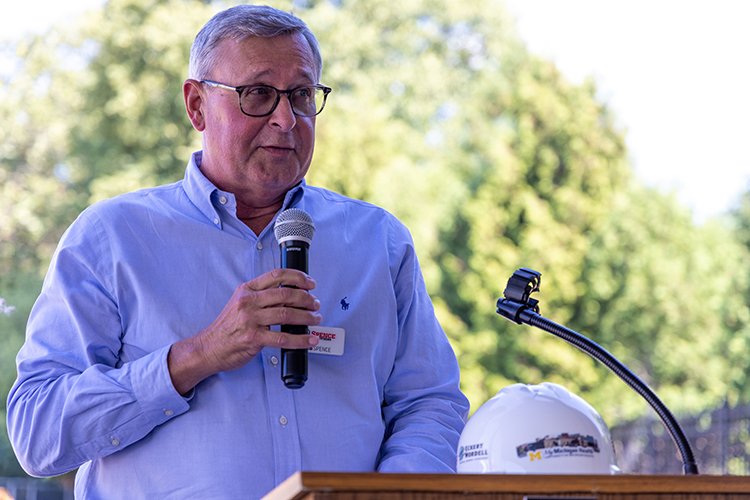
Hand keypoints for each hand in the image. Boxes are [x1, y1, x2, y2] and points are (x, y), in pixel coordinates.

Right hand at [167, 269, 321, 393]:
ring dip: (307, 317)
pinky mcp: (254, 338)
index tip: (310, 283)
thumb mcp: (239, 303)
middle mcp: (248, 302)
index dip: (298, 277)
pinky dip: (301, 339)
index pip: (276, 275)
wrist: (209, 347)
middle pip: (286, 294)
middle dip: (306, 298)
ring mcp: (251, 320)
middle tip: (315, 304)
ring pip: (287, 314)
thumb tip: (290, 296)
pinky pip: (283, 338)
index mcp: (247, 290)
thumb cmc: (227, 327)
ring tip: (316, 319)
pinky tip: (310, 340)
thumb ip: (261, 297)